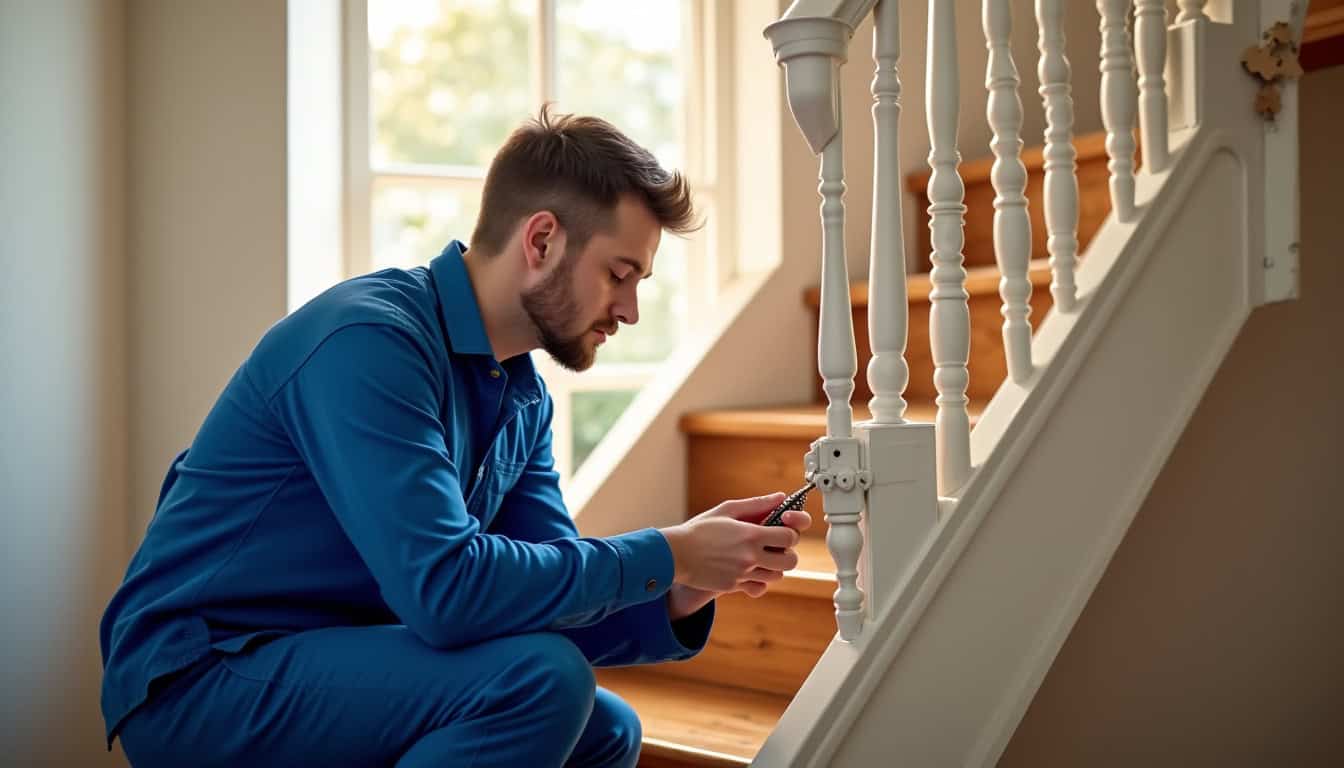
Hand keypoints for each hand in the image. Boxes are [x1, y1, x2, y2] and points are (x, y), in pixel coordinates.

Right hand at [659, 493, 810, 599]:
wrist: (675, 554)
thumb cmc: (700, 529)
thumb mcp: (727, 510)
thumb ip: (757, 504)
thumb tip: (781, 497)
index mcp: (751, 534)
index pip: (789, 537)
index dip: (790, 532)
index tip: (782, 530)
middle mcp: (750, 556)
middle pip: (790, 561)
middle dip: (788, 553)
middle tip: (776, 547)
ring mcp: (742, 573)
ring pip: (776, 576)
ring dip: (774, 567)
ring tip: (761, 557)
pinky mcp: (733, 586)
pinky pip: (758, 588)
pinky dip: (758, 581)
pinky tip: (749, 571)